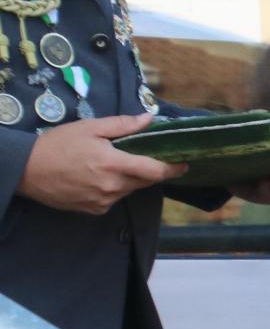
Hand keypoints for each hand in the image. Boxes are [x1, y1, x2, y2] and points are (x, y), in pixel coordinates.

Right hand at [17, 112, 184, 213]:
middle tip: (143, 156)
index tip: (185, 163)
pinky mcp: (94, 210)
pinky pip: (114, 198)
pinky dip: (114, 188)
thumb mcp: (90, 128)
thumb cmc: (57, 145)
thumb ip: (123, 125)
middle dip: (149, 169)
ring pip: (129, 189)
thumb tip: (150, 119)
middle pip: (145, 180)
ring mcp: (103, 201)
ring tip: (111, 164)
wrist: (25, 170)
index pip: (155, 170)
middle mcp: (112, 187)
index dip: (173, 168)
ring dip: (129, 178)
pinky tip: (97, 177)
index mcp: (114, 164)